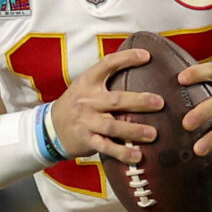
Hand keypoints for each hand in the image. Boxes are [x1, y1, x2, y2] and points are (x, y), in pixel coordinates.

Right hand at [51, 49, 163, 163]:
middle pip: (116, 100)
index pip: (107, 64)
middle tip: (160, 103)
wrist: (52, 126)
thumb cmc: (77, 102)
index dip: (127, 58)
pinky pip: (106, 147)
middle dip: (139, 102)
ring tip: (153, 134)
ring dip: (134, 130)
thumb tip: (140, 62)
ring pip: (113, 127)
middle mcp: (88, 100)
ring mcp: (87, 122)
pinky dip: (122, 152)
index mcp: (88, 81)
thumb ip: (107, 77)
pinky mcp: (88, 140)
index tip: (147, 56)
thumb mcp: (86, 84)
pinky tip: (137, 156)